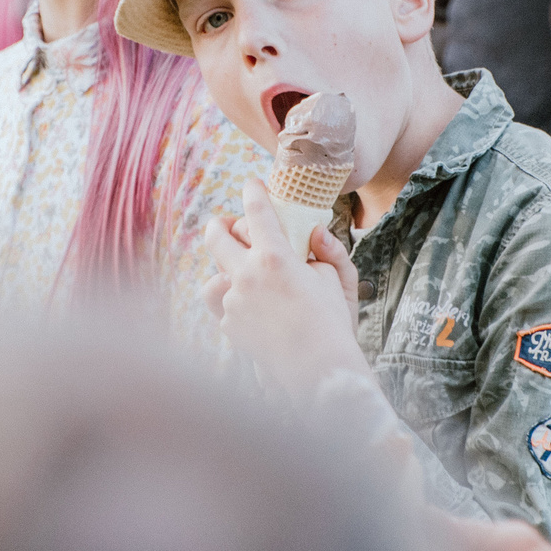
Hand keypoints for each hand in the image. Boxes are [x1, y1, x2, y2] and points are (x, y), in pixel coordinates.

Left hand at [206, 182, 364, 393]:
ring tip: (239, 275)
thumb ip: (325, 250)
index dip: (253, 191)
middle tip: (227, 223)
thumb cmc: (331, 319)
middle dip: (220, 224)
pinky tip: (254, 311)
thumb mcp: (336, 279)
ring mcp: (234, 301)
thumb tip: (313, 232)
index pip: (257, 211)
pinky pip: (224, 306)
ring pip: (214, 275)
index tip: (252, 184)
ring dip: (224, 271)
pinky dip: (235, 305)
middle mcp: (247, 274)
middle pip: (216, 236)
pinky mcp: (229, 324)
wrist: (317, 366)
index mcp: (275, 256)